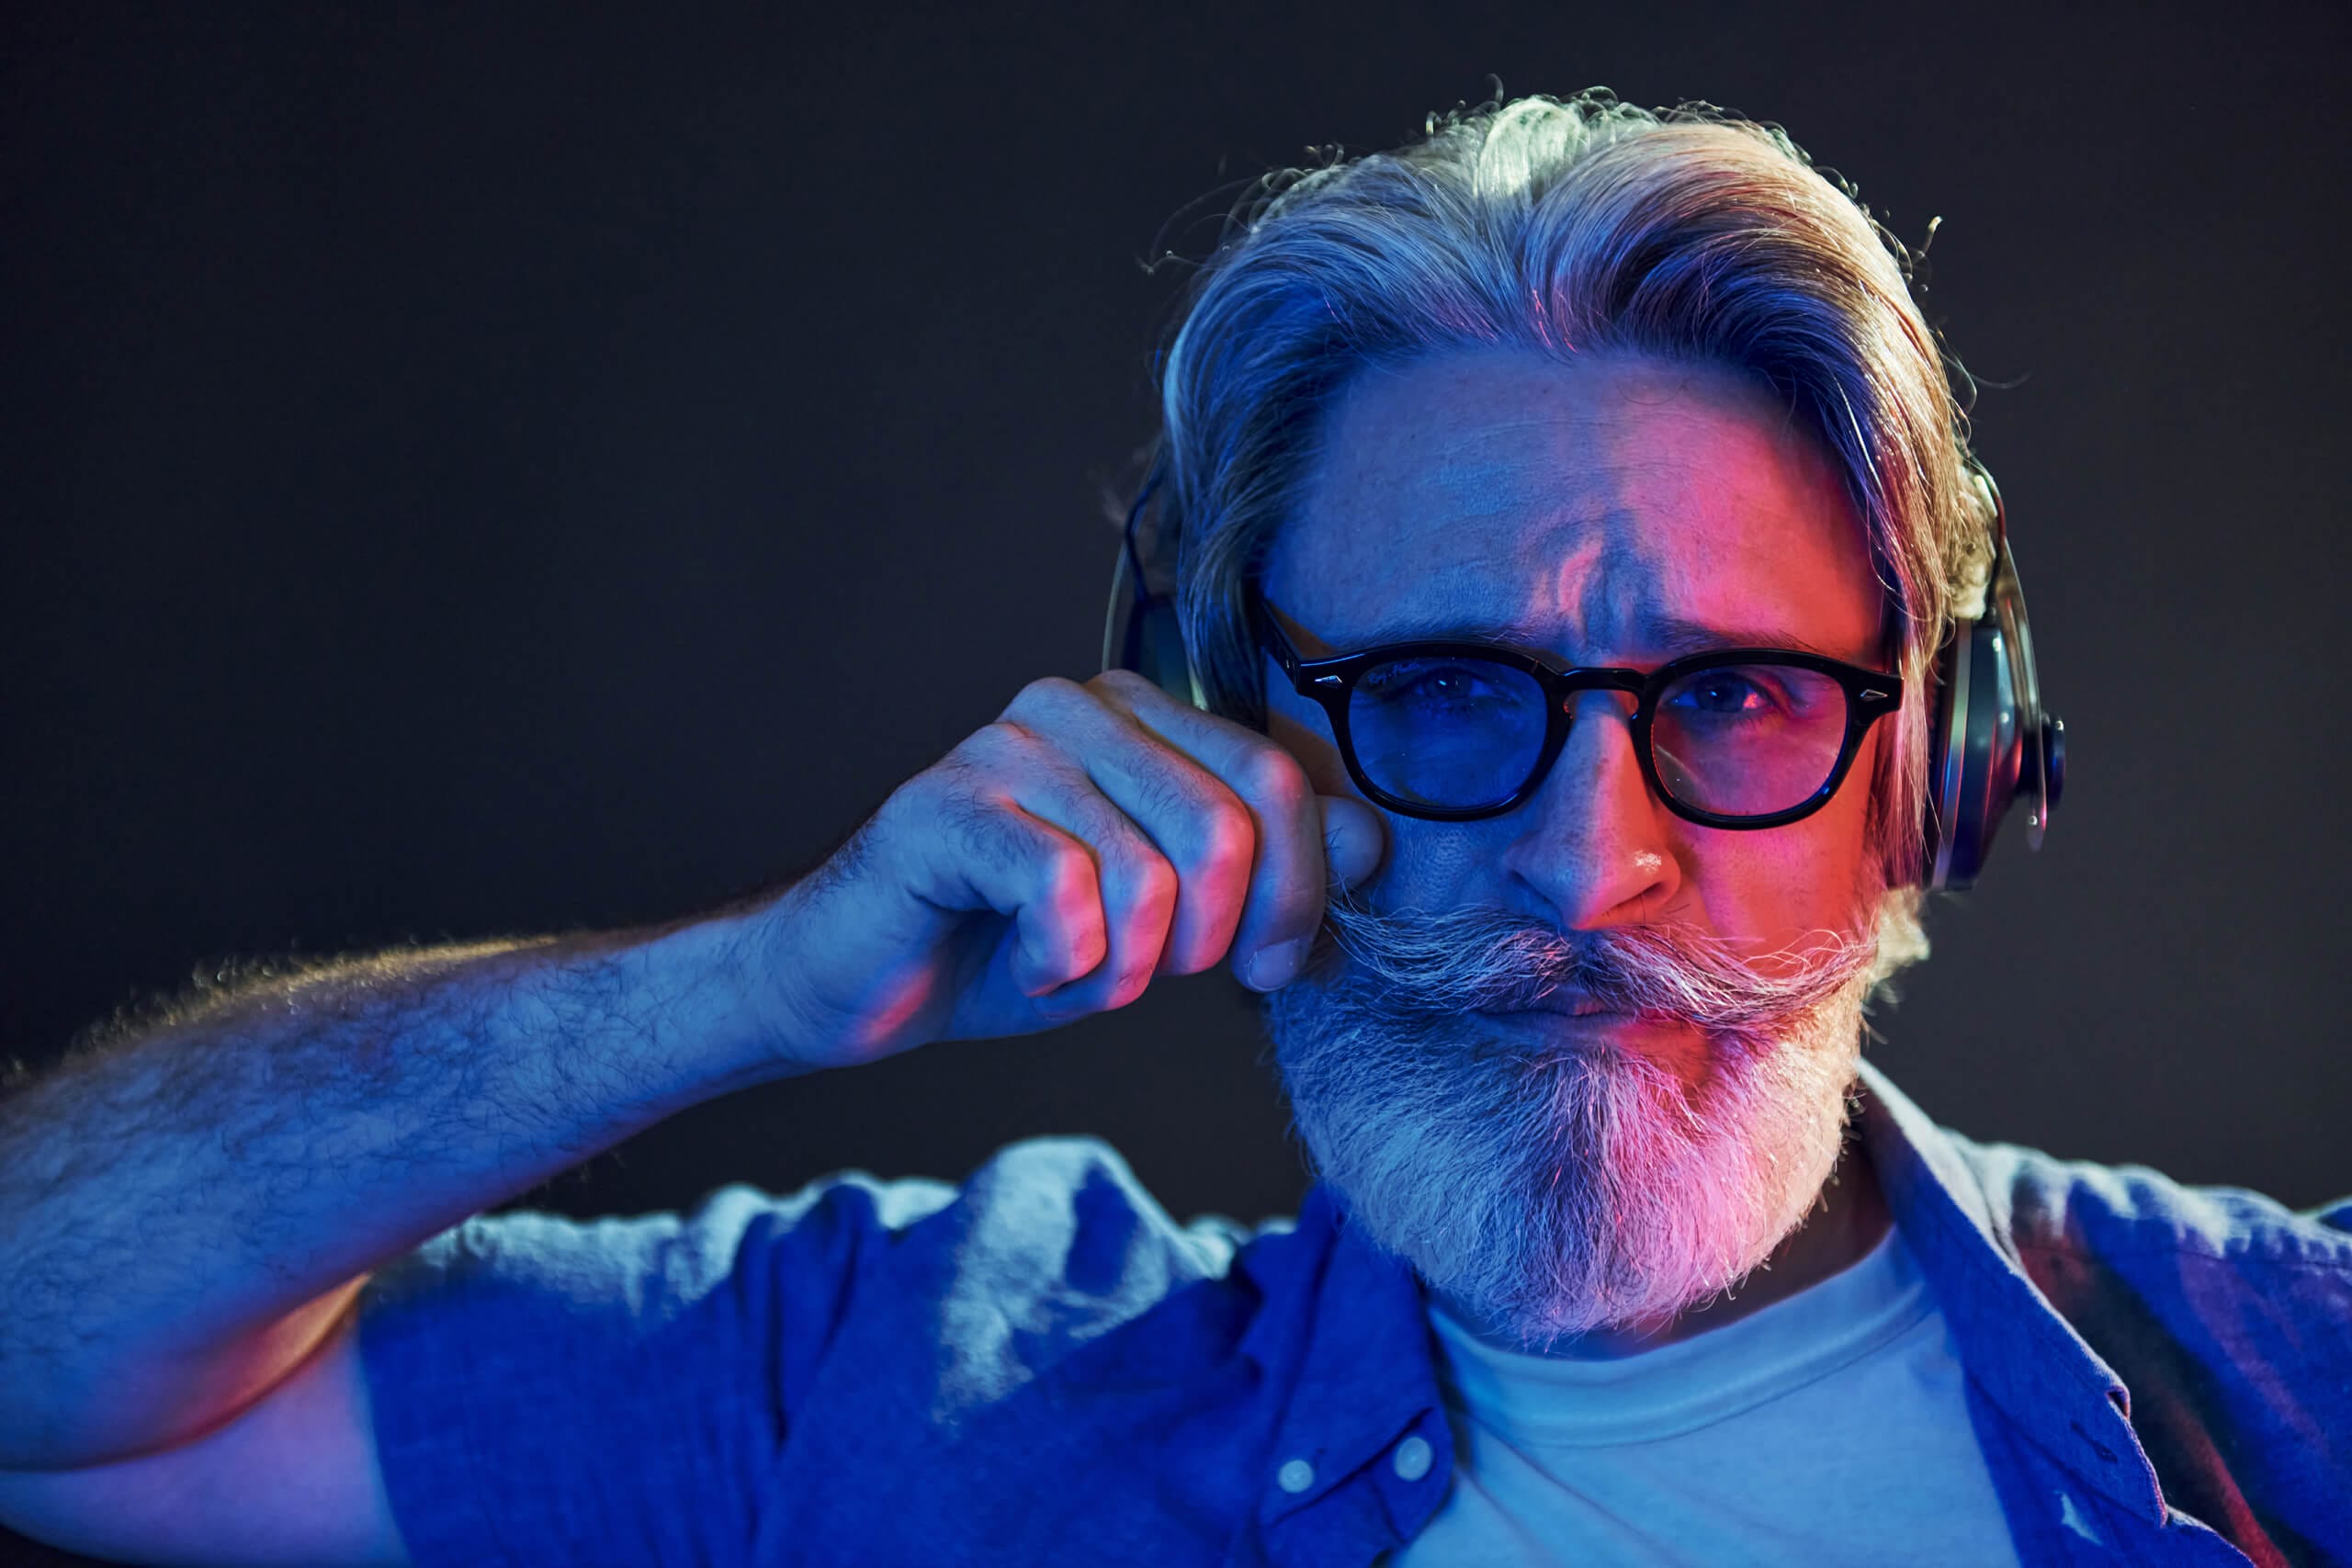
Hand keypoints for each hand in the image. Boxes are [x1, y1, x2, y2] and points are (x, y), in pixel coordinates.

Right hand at [747, 670, 1386, 1072]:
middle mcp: (1078, 705)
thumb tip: (1371, 837)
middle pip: (1231, 820)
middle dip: (1220, 936)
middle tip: (1163, 976)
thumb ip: (1268, 872)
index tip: (1277, 965)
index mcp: (1143, 713)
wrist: (863, 981)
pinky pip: (1066, 894)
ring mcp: (1008, 746)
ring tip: (1079, 972)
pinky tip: (1031, 968)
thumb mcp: (1169, 921)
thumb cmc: (1018, 945)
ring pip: (1152, 872)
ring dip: (1131, 967)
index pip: (1278, 776)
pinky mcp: (945, 805)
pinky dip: (1066, 965)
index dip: (1303, 888)